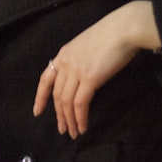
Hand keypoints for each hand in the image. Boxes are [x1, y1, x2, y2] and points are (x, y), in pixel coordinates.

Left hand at [33, 0, 159, 138]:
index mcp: (64, 53)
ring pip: (66, 102)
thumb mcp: (87, 45)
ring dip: (70, 120)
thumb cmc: (112, 34)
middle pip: (57, 94)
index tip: (37, 111)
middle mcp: (66, 63)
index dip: (40, 97)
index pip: (45, 79)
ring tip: (74, 133)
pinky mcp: (90, 78)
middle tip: (63, 129)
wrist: (124, 28)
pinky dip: (80, 118)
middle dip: (59, 115)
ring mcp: (76, 70)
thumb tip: (83, 77)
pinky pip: (80, 103)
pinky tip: (83, 126)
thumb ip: (80, 60)